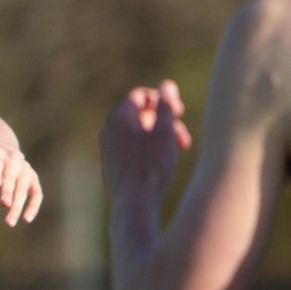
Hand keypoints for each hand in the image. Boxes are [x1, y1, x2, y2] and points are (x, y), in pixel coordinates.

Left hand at [0, 145, 43, 225]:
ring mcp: (25, 170)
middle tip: (5, 205)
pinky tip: (26, 219)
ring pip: (24, 187)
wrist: (0, 152)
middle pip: (11, 176)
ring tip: (9, 222)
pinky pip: (36, 193)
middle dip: (8, 190)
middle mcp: (13, 160)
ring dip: (18, 204)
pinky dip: (33, 206)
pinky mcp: (33, 180)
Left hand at [100, 80, 193, 196]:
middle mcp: (108, 130)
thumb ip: (167, 105)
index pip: (141, 96)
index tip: (180, 112)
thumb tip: (167, 86)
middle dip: (164, 122)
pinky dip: (148, 150)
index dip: (163, 101)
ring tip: (177, 151)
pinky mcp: (111, 166)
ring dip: (159, 138)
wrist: (134, 204)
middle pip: (140, 115)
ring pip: (137, 134)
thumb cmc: (151, 166)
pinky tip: (162, 164)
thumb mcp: (165, 132)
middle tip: (183, 137)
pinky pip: (131, 150)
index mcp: (119, 117)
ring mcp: (107, 149)